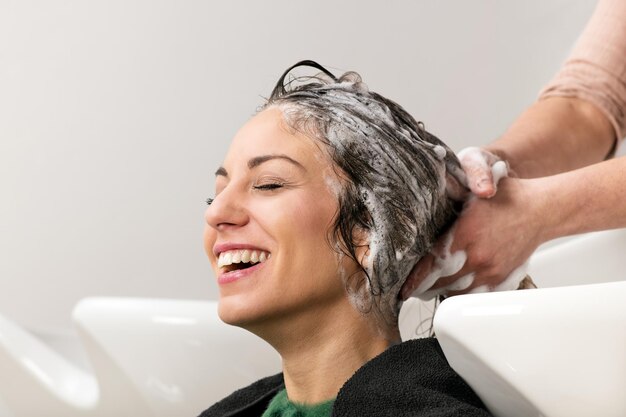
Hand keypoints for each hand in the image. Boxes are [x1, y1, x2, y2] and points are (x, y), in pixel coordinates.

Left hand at [401, 149, 541, 299]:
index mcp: (465, 235)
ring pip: (457, 292)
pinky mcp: (501, 277)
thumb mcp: (470, 194)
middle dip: (423, 288)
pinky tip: (452, 290)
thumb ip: (445, 203)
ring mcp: (491, 270)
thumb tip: (419, 211)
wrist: (539, 209)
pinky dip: (461, 295)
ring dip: (440, 292)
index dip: (414, 279)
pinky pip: (476, 295)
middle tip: (411, 290)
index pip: (431, 265)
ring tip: (427, 290)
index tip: (403, 288)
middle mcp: (477, 257)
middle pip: (440, 283)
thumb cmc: (505, 198)